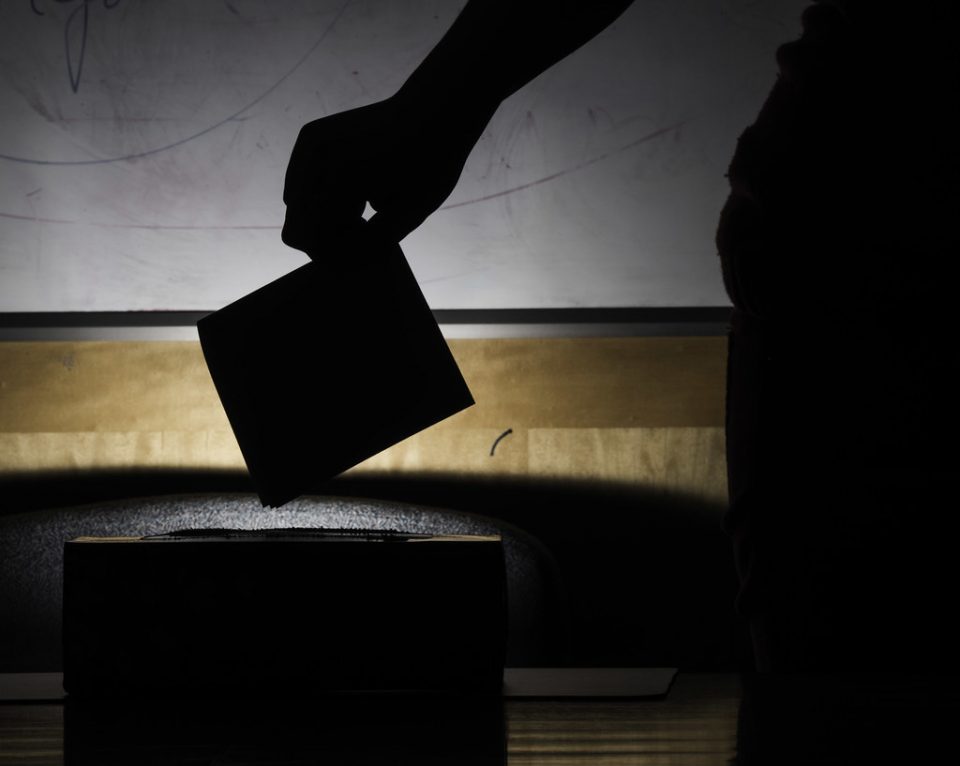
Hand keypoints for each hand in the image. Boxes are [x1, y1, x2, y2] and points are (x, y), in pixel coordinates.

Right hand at [281, 95, 491, 257]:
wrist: (436, 110)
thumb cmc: (431, 166)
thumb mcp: (407, 216)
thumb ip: (369, 245)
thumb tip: (338, 265)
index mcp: (337, 176)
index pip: (304, 236)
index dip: (328, 253)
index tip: (360, 248)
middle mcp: (315, 155)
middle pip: (297, 221)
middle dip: (327, 233)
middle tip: (366, 224)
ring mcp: (309, 142)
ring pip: (297, 202)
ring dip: (324, 214)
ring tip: (363, 206)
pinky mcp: (312, 136)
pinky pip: (303, 182)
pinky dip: (324, 193)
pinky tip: (357, 188)